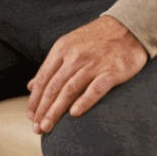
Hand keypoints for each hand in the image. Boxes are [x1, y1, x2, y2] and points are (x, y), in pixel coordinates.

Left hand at [26, 16, 146, 133]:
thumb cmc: (95, 39)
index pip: (44, 78)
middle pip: (54, 86)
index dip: (35, 98)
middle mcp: (74, 57)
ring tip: (47, 127)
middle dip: (43, 108)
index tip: (30, 116)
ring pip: (69, 90)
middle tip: (36, 127)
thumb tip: (31, 86)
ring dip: (56, 110)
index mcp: (61, 49)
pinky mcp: (112, 72)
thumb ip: (51, 66)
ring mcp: (93, 64)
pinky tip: (74, 114)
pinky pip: (96, 89)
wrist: (126, 27)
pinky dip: (84, 101)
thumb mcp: (68, 45)